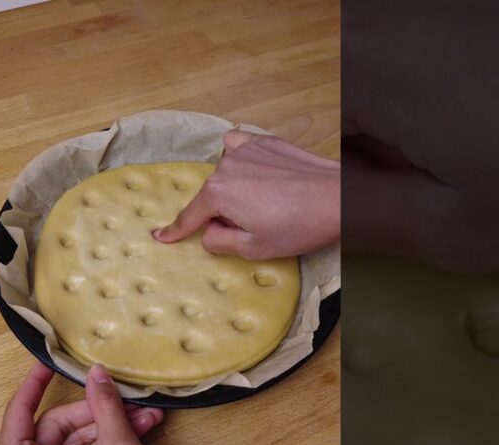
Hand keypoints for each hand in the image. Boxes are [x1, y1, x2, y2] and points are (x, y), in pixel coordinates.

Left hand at [0, 362, 163, 444]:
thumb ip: (107, 409)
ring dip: (105, 432)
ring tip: (142, 421)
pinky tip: (132, 438)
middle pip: (54, 429)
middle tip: (127, 401)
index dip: (36, 381)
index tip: (47, 360)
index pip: (20, 411)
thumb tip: (98, 375)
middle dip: (96, 414)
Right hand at [152, 130, 340, 259]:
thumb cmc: (298, 226)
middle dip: (222, 212)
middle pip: (211, 195)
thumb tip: (208, 232)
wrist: (338, 198)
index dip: (175, 230)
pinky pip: (240, 146)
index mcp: (217, 194)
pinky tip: (256, 171)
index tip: (160, 237)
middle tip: (255, 227)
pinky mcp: (265, 141)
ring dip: (236, 189)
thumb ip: (219, 241)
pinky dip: (241, 158)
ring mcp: (245, 149)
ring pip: (226, 174)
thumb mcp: (253, 248)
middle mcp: (225, 166)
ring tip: (266, 203)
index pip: (190, 216)